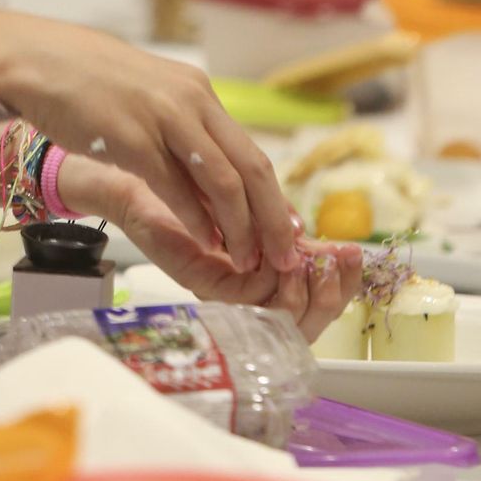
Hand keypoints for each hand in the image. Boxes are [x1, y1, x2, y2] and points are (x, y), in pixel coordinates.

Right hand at [0, 13, 298, 273]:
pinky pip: (175, 185)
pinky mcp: (131, 136)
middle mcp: (190, 101)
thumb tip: (214, 185)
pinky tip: (206, 242)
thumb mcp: (152, 102)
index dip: (274, 199)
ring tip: (247, 259)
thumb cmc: (92, 85)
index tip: (288, 235)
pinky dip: (197, 219)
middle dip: (272, 218)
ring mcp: (162, 117)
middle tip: (286, 257)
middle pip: (250, 166)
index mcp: (198, 93)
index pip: (251, 153)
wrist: (42, 60)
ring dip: (240, 226)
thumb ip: (183, 136)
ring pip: (221, 179)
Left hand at [63, 157, 360, 341]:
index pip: (304, 291)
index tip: (355, 255)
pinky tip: (288, 263)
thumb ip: (268, 215)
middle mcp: (237, 286)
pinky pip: (242, 296)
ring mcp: (218, 288)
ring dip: (307, 291)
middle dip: (331, 291)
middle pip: (298, 314)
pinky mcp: (196, 281)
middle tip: (349, 261)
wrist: (124, 166)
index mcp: (251, 267)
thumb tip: (307, 227)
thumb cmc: (176, 175)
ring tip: (326, 263)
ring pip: (277, 312)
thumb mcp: (236, 195)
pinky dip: (270, 284)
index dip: (335, 281)